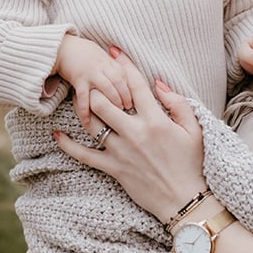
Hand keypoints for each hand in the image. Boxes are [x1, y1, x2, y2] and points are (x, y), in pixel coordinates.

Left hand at [53, 49, 205, 222]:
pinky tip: (58, 135)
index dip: (124, 65)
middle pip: (105, 101)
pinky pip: (85, 155)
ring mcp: (122, 151)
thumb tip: (158, 84)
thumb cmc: (192, 163)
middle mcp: (136, 133)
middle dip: (98, 86)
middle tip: (93, 77)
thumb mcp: (194, 129)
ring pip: (93, 124)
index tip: (114, 52)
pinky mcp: (113, 168)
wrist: (185, 199)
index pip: (135, 85)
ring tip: (80, 98)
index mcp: (157, 120)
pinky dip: (69, 145)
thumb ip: (178, 103)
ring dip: (85, 109)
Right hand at [55, 35, 132, 124]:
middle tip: (129, 108)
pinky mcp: (78, 80)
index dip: (131, 87)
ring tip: (117, 112)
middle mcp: (102, 66)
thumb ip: (112, 66)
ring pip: (106, 88)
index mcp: (109, 61)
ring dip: (113, 101)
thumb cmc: (83, 51)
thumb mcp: (101, 55)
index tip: (136, 98)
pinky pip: (84, 97)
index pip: (125, 75)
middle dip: (125, 95)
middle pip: (119, 81)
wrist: (62, 46)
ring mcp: (90, 73)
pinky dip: (86, 110)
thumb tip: (125, 77)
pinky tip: (88, 121)